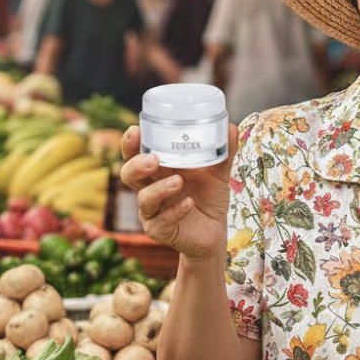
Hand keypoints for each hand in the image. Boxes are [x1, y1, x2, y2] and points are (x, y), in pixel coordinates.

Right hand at [119, 124, 238, 261]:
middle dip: (136, 165)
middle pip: (128, 174)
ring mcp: (152, 211)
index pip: (136, 153)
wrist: (215, 231)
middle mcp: (150, 188)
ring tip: (178, 181)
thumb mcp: (218, 172)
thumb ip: (223, 152)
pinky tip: (189, 203)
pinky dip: (175, 211)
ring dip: (159, 189)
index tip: (135, 130)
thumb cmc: (208, 196)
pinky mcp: (160, 230)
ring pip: (144, 199)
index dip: (130, 143)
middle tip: (153, 160)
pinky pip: (161, 221)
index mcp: (159, 170)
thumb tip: (231, 127)